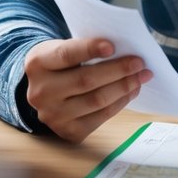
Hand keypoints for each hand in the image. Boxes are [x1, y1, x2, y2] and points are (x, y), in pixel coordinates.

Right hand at [22, 38, 152, 142]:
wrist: (43, 91)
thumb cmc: (60, 64)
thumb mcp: (60, 48)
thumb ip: (83, 49)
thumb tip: (122, 52)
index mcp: (37, 64)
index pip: (66, 55)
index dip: (89, 49)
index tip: (112, 46)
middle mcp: (40, 93)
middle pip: (86, 80)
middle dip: (118, 70)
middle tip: (139, 63)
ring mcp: (53, 116)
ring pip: (97, 101)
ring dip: (124, 88)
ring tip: (140, 77)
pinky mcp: (68, 131)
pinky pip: (101, 117)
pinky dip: (120, 103)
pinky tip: (130, 92)